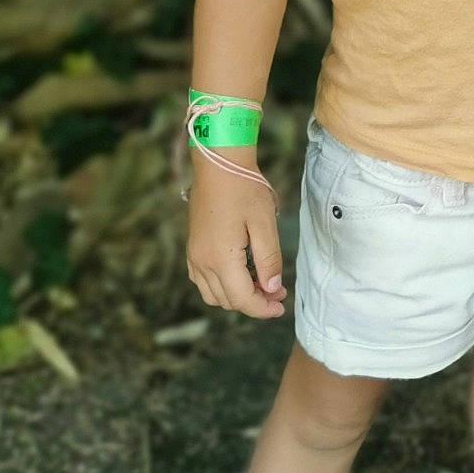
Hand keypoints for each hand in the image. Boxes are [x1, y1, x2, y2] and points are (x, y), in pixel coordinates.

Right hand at [185, 153, 285, 318]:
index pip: (243, 299)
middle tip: (277, 290)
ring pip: (214, 294)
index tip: (281, 306)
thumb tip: (272, 288)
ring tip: (261, 283)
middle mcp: (202, 263)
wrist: (219, 164)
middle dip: (254, 302)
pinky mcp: (192, 248)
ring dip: (237, 295)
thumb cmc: (245, 189)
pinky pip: (203, 281)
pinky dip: (222, 285)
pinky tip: (240, 273)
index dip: (264, 308)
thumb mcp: (264, 224)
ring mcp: (194, 256)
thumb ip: (268, 259)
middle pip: (228, 300)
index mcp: (221, 259)